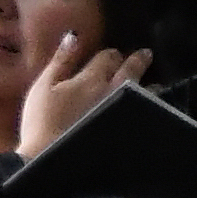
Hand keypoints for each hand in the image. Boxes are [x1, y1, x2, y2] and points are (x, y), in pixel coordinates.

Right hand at [15, 33, 150, 155]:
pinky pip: (147, 115)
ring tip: (155, 85)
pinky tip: (153, 112)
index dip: (110, 54)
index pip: (108, 56)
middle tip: (147, 54)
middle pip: (132, 70)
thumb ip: (60, 60)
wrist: (52, 162)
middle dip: (139, 60)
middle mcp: (115, 92)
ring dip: (151, 86)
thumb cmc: (42, 123)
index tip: (112, 55)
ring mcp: (125, 113)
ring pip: (146, 93)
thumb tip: (74, 35)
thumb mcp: (43, 88)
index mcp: (93, 78)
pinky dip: (151, 110)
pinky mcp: (129, 133)